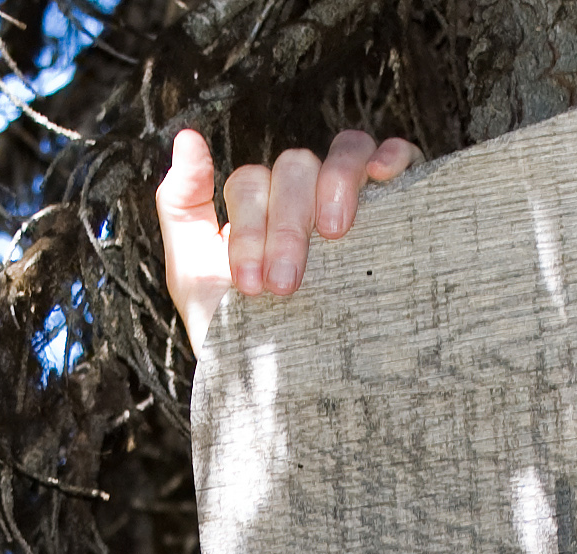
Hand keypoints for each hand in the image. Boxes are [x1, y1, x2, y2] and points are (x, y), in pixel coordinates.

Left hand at [156, 127, 417, 346]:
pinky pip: (396, 157)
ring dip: (335, 185)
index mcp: (259, 205)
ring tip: (335, 235)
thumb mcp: (193, 275)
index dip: (249, 230)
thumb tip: (187, 136)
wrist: (292, 394)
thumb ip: (181, 205)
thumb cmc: (240, 336)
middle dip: (285, 228)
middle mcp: (304, 194)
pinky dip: (391, 155)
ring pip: (343, 153)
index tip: (253, 288)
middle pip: (294, 168)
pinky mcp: (394, 209)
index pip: (251, 182)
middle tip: (285, 286)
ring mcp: (350, 198)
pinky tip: (385, 175)